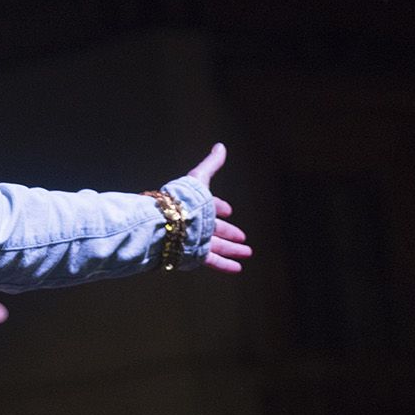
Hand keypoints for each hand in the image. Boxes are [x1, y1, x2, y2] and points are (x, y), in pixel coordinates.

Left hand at [186, 142, 250, 272]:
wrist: (167, 222)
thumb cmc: (184, 199)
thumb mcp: (200, 178)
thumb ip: (211, 164)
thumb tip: (220, 146)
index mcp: (196, 205)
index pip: (210, 206)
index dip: (220, 207)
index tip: (229, 211)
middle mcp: (196, 223)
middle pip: (215, 228)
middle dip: (229, 232)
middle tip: (242, 238)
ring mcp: (195, 239)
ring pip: (217, 245)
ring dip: (232, 249)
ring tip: (247, 253)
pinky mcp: (194, 254)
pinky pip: (212, 260)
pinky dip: (225, 264)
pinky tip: (238, 268)